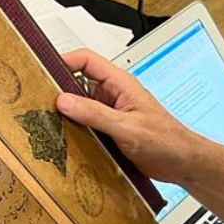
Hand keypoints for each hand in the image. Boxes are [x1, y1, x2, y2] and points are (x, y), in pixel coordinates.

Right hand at [55, 48, 205, 183]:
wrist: (183, 163)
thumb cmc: (168, 140)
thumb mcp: (128, 127)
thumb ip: (95, 114)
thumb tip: (65, 101)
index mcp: (120, 83)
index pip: (86, 60)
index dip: (64, 60)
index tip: (44, 70)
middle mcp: (113, 95)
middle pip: (77, 82)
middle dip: (59, 90)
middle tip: (40, 100)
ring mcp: (110, 112)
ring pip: (79, 105)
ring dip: (66, 113)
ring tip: (48, 120)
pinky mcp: (109, 130)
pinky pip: (85, 125)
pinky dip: (74, 130)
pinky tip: (65, 138)